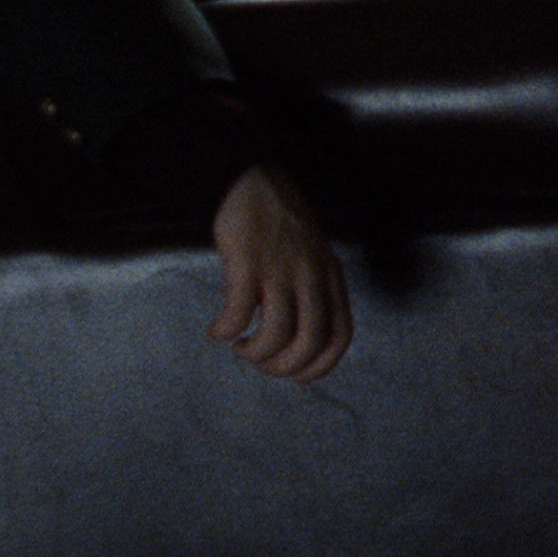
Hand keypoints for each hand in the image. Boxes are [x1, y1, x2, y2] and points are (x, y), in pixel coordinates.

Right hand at [210, 162, 350, 381]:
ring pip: (277, 334)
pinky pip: (238, 313)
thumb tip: (300, 344)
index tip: (295, 376)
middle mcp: (312, 275)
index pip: (341, 335)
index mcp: (331, 276)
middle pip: (310, 342)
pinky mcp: (248, 263)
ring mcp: (281, 269)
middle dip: (283, 367)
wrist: (253, 180)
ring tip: (240, 346)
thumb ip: (315, 292)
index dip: (320, 365)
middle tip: (260, 363)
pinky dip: (225, 331)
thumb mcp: (313, 257)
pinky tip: (217, 330)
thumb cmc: (280, 224)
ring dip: (256, 353)